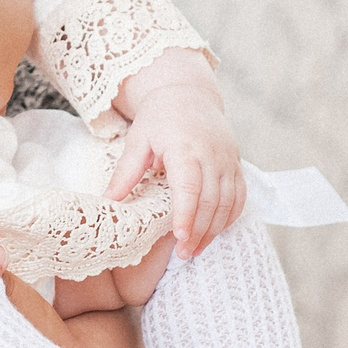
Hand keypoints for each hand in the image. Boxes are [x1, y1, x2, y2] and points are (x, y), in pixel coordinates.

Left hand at [108, 72, 243, 255]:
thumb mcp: (138, 139)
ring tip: (195, 249)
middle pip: (210, 200)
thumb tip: (108, 201)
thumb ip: (126, 171)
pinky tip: (214, 231)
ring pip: (227, 202)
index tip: (179, 236)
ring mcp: (227, 160)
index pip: (189, 186)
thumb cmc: (160, 117)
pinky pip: (239, 196)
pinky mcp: (236, 164)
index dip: (186, 213)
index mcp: (185, 146)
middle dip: (198, 231)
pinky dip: (229, 217)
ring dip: (213, 229)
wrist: (188, 93)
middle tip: (183, 254)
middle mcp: (211, 154)